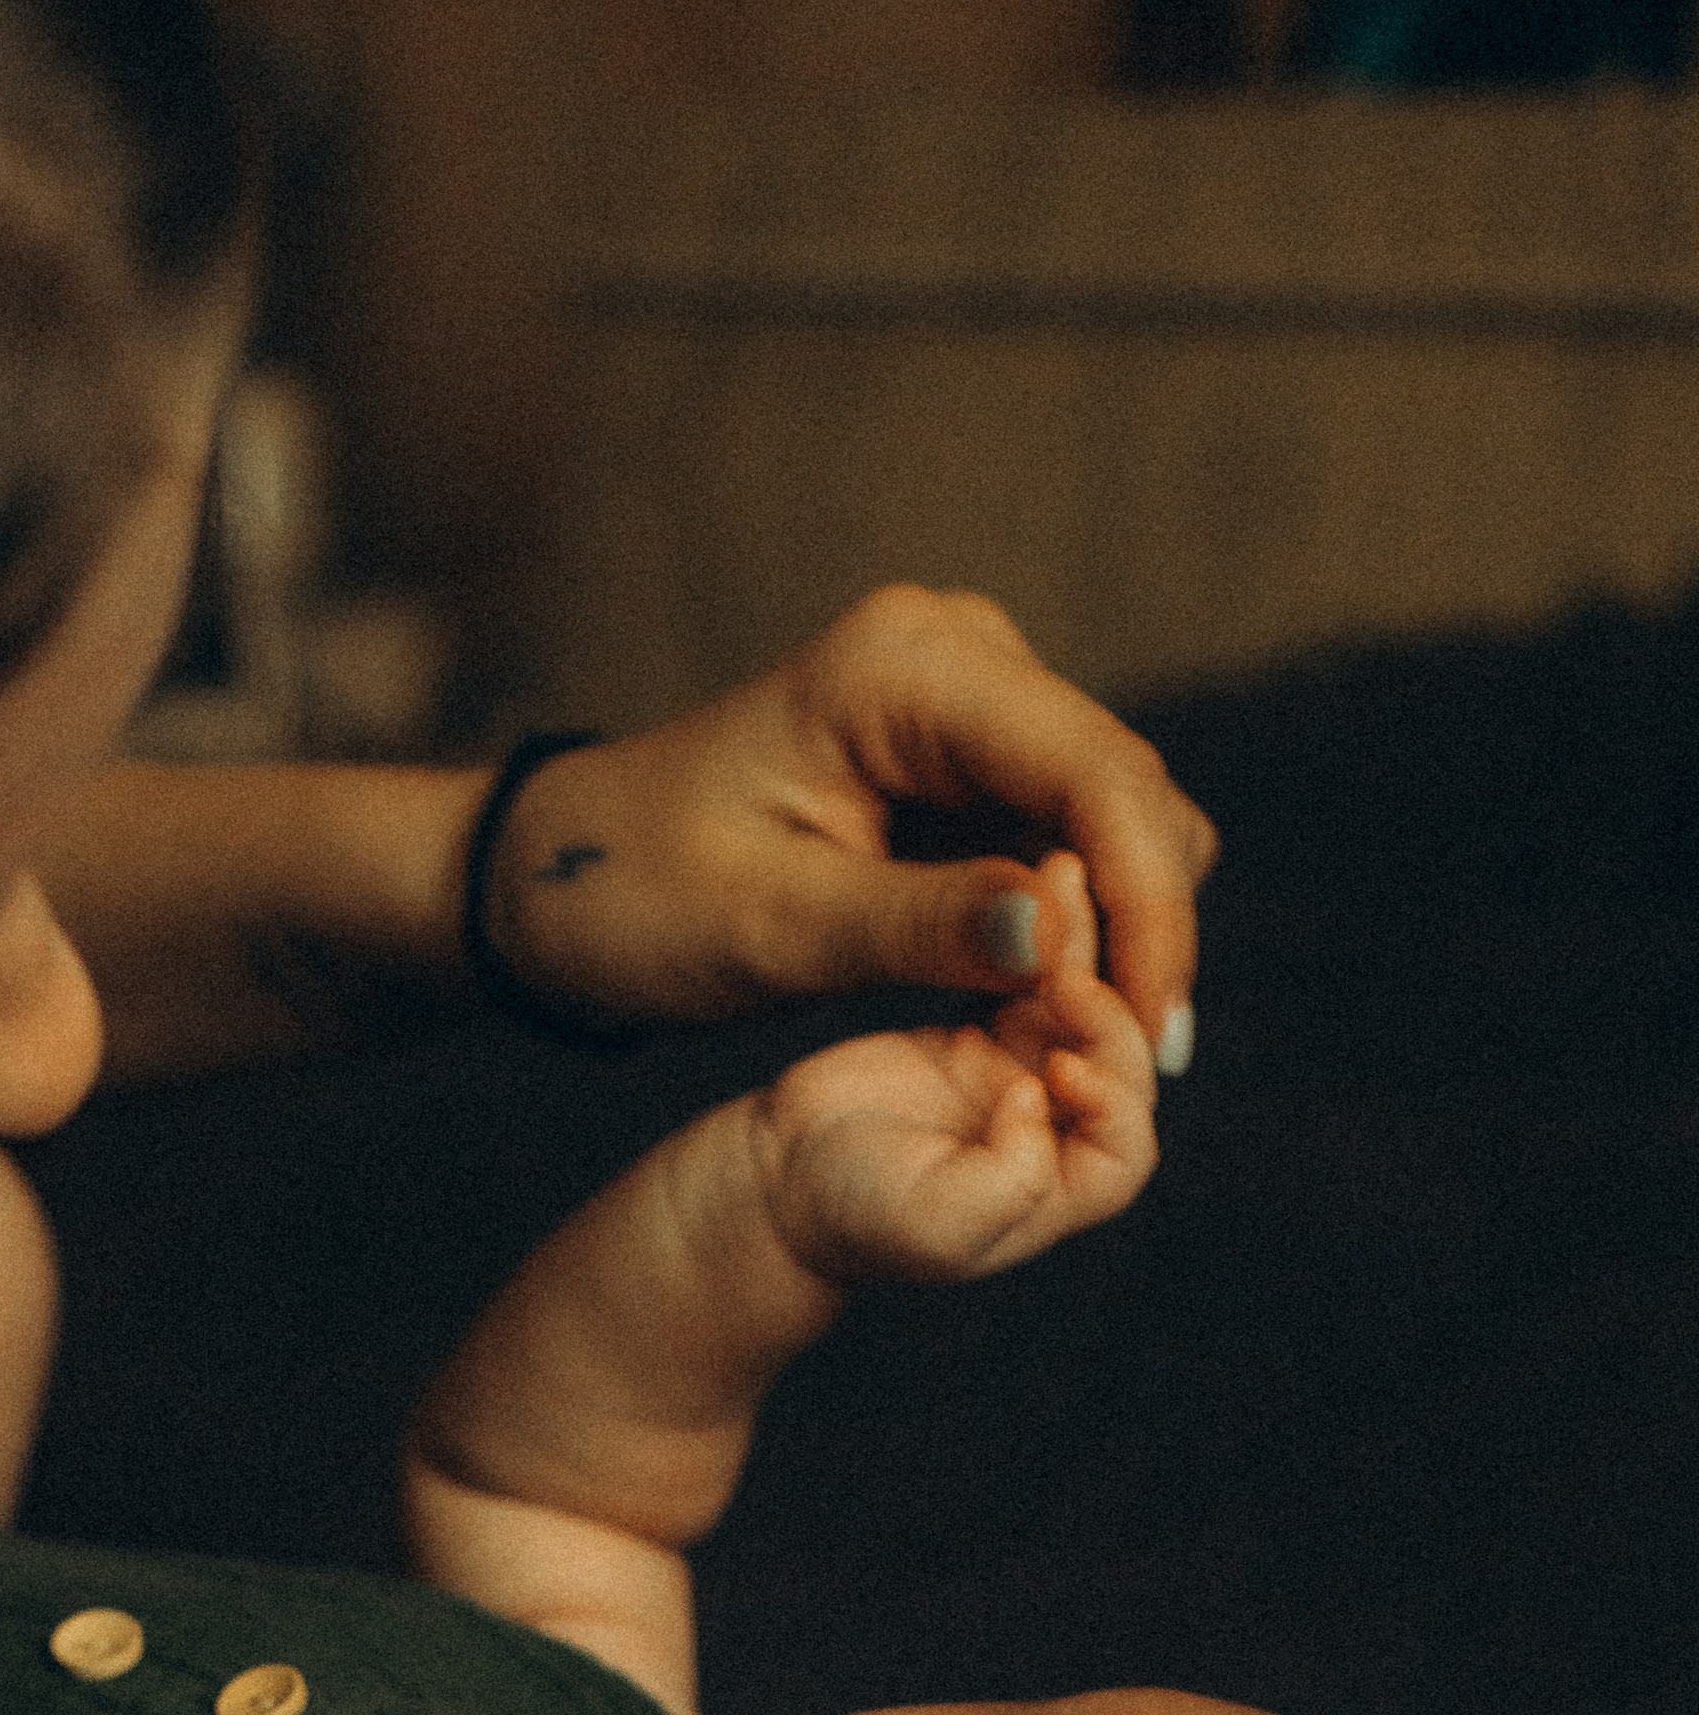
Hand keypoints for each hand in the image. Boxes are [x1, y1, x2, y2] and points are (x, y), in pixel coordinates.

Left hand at [477, 584, 1214, 1054]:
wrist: (564, 877)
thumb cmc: (638, 894)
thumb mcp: (771, 928)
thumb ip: (921, 926)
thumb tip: (1061, 936)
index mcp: (906, 668)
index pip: (1095, 772)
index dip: (1144, 904)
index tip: (1150, 1031)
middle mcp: (959, 655)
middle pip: (1124, 789)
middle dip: (1138, 923)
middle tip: (1112, 1059)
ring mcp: (970, 700)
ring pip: (1112, 818)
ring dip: (1111, 928)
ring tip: (1065, 1039)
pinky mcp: (968, 759)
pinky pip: (1064, 839)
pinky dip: (1070, 923)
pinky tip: (1037, 1004)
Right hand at [752, 863, 1158, 1288]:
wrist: (781, 1174)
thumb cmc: (850, 1212)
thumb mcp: (931, 1223)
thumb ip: (1006, 1178)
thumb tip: (1042, 1094)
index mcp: (1055, 1194)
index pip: (1123, 1148)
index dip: (1112, 1102)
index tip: (1060, 1067)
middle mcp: (1057, 1134)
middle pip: (1117, 1063)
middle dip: (1106, 1015)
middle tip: (1067, 977)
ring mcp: (1025, 1078)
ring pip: (1080, 1006)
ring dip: (1081, 947)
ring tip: (1066, 877)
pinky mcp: (986, 1032)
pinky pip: (1033, 976)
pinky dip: (1041, 930)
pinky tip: (1039, 875)